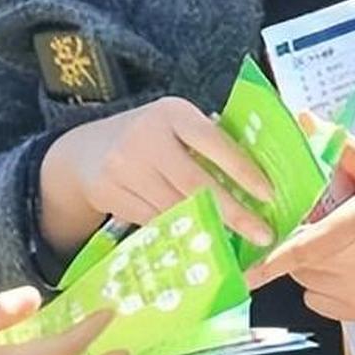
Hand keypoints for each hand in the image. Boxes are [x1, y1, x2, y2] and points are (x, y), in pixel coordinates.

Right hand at [42, 97, 274, 251]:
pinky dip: (181, 233)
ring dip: (210, 228)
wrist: (84, 152)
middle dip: (233, 212)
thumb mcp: (174, 124)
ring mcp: (124, 167)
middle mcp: (146, 138)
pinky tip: (201, 241)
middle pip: (195, 183)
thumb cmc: (147, 136)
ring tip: (238, 241)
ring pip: (175, 208)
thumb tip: (258, 172)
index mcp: (171, 113)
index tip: (269, 194)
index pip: (213, 142)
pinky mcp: (110, 194)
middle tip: (262, 234)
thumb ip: (207, 140)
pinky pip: (154, 221)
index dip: (243, 170)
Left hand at [244, 136, 354, 323]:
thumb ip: (341, 147)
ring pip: (310, 282)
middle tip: (323, 225)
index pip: (303, 249)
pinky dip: (324, 288)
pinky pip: (323, 303)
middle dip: (302, 242)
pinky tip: (348, 269)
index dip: (270, 262)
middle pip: (301, 262)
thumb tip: (305, 119)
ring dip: (313, 265)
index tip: (244, 273)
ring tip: (342, 246)